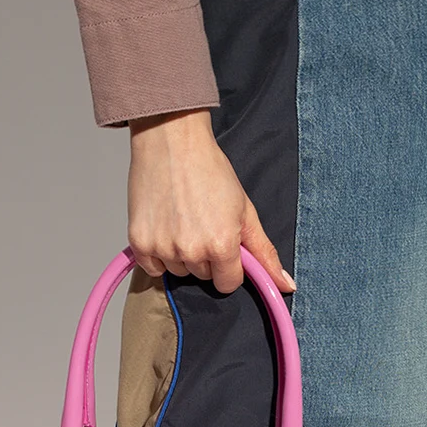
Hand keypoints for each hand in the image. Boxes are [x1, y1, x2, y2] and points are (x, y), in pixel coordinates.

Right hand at [127, 110, 295, 295]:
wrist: (171, 140)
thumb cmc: (209, 170)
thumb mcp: (245, 210)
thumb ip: (264, 252)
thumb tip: (287, 286)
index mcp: (222, 246)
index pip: (228, 284)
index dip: (229, 267)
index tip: (223, 245)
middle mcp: (192, 252)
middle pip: (202, 277)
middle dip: (205, 257)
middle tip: (201, 223)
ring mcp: (164, 248)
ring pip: (178, 272)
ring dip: (181, 254)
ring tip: (181, 220)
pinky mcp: (140, 242)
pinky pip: (153, 268)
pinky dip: (158, 254)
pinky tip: (164, 227)